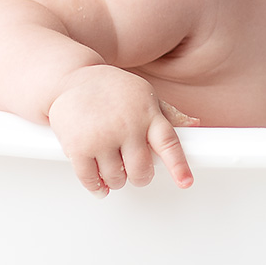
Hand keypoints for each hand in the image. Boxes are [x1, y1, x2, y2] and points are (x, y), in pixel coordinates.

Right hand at [45, 66, 196, 196]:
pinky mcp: (79, 146)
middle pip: (141, 170)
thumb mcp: (143, 95)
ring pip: (117, 179)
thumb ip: (167, 113)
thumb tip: (194, 124)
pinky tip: (99, 185)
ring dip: (117, 181)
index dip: (178, 166)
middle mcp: (127, 126)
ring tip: (113, 168)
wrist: (70, 77)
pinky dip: (96, 187)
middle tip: (135, 172)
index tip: (185, 182)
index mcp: (147, 114)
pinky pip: (91, 179)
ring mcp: (102, 137)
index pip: (168, 143)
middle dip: (140, 177)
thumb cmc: (112, 89)